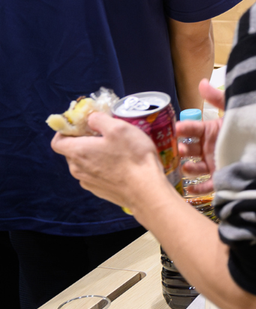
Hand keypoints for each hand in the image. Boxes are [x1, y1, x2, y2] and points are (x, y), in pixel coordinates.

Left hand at [52, 112, 171, 210]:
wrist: (145, 189)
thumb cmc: (132, 156)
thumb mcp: (119, 128)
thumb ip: (99, 119)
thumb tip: (89, 118)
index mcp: (77, 151)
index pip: (57, 141)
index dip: (66, 130)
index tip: (82, 125)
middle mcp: (77, 168)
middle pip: (71, 151)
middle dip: (83, 140)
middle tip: (104, 134)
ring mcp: (87, 181)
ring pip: (83, 163)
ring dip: (93, 154)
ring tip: (115, 149)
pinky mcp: (98, 190)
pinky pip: (93, 174)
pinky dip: (101, 166)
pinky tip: (119, 164)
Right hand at [177, 79, 225, 194]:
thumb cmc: (250, 125)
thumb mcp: (234, 110)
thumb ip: (218, 98)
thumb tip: (202, 82)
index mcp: (210, 130)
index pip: (192, 129)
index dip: (183, 129)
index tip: (176, 129)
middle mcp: (209, 148)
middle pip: (189, 149)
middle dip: (182, 150)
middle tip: (180, 150)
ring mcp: (213, 163)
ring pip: (194, 168)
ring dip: (188, 168)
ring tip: (186, 167)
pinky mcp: (221, 177)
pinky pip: (206, 185)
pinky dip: (197, 188)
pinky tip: (190, 187)